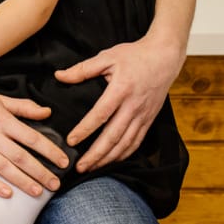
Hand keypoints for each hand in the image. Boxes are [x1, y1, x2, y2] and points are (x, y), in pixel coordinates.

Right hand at [0, 90, 64, 198]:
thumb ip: (23, 107)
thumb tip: (47, 112)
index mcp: (0, 119)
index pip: (30, 137)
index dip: (49, 150)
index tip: (63, 162)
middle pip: (19, 156)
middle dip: (40, 171)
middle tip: (56, 184)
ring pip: (2, 167)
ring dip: (22, 181)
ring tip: (38, 192)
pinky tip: (8, 194)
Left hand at [54, 35, 182, 171]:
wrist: (164, 57)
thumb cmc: (134, 55)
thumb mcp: (107, 57)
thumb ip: (83, 69)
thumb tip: (59, 76)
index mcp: (121, 90)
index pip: (100, 115)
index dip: (85, 130)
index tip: (71, 141)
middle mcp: (133, 106)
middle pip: (113, 136)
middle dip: (96, 154)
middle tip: (79, 167)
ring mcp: (143, 115)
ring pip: (125, 143)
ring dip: (108, 159)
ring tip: (92, 168)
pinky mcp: (149, 120)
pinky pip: (136, 142)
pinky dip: (124, 154)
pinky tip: (112, 160)